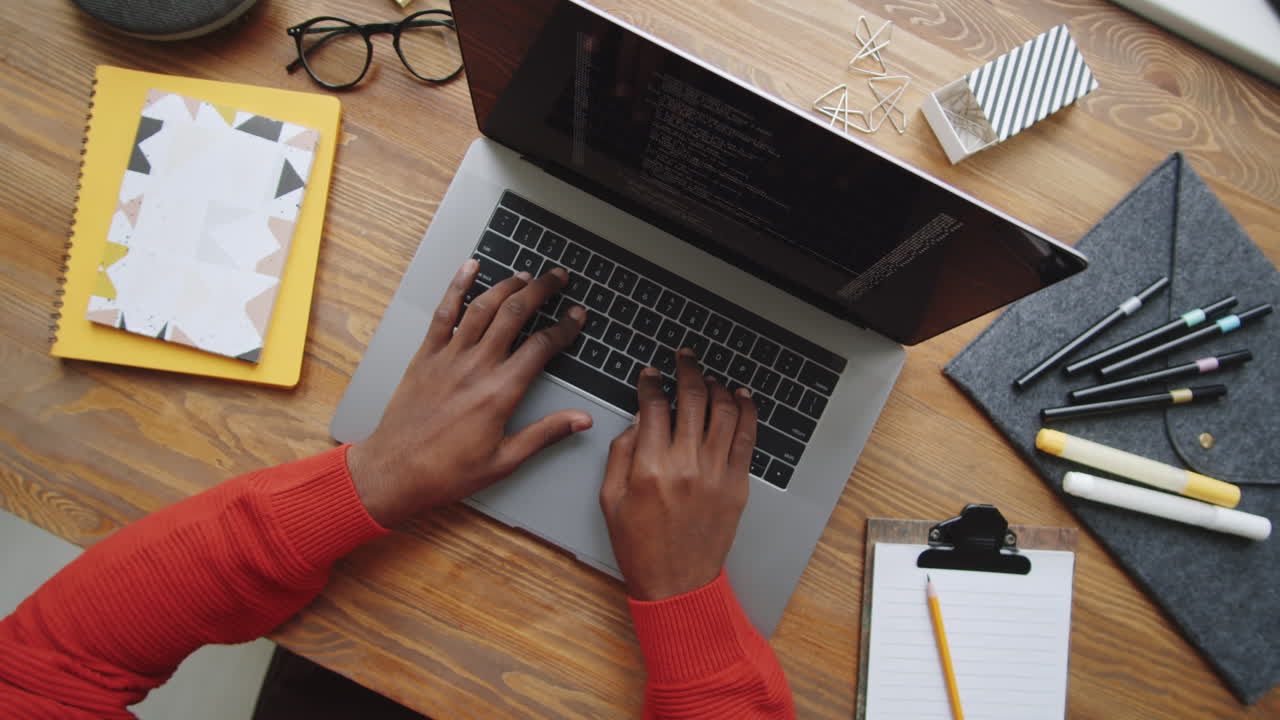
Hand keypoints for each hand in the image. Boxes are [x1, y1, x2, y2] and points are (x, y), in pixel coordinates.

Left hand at [347, 260, 591, 526]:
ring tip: (525, 274)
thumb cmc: (447, 471)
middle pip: (515, 314)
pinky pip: (444, 312)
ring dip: (507, 285)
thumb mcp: (505, 460)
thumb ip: (546, 434)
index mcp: (500, 392)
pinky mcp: (426, 356)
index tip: (577, 315)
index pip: (542, 347)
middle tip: (558, 277)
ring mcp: (449, 357)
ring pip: (483, 307)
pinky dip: (458, 286)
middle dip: (541, 290)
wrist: (395, 472)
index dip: (564, 327)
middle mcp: (476, 367)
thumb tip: (581, 420)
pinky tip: (470, 268)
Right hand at [599, 349, 757, 600]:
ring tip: (709, 376)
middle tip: (684, 358)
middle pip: (693, 398)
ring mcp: (717, 473)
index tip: (650, 375)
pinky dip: (747, 411)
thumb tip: (637, 421)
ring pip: (725, 410)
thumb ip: (621, 453)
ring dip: (717, 385)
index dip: (651, 383)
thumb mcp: (611, 499)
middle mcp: (686, 464)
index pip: (653, 406)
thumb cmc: (641, 547)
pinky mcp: (738, 484)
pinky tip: (741, 397)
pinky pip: (747, 437)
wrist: (677, 584)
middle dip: (687, 370)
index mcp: (650, 466)